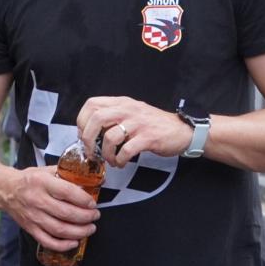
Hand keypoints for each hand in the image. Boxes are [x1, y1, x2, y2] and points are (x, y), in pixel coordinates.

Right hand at [0, 165, 98, 251]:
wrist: (5, 190)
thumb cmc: (29, 179)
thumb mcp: (45, 170)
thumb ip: (65, 174)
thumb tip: (89, 180)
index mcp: (42, 182)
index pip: (67, 192)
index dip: (83, 199)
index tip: (92, 203)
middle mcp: (37, 200)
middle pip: (66, 213)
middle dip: (85, 217)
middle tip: (95, 216)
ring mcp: (33, 216)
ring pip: (59, 229)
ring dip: (79, 232)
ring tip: (90, 228)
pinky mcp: (30, 228)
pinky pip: (47, 241)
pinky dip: (63, 245)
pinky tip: (74, 242)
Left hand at [75, 96, 190, 162]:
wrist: (182, 130)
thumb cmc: (154, 125)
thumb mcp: (132, 113)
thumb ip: (113, 117)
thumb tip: (90, 131)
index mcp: (122, 103)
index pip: (92, 104)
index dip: (82, 120)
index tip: (84, 135)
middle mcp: (128, 110)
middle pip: (96, 118)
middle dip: (88, 138)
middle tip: (91, 151)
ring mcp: (139, 123)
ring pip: (110, 137)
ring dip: (106, 154)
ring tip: (111, 160)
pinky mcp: (148, 138)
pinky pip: (126, 150)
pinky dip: (120, 160)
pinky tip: (122, 162)